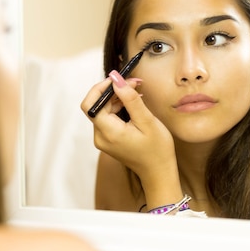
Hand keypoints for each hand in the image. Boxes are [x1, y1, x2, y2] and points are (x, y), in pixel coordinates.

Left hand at [80, 71, 181, 204]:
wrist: (158, 172)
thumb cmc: (157, 149)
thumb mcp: (147, 121)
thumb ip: (130, 98)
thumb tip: (116, 78)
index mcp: (108, 133)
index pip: (91, 104)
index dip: (102, 88)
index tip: (118, 78)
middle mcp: (100, 137)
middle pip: (96, 106)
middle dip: (112, 90)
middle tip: (134, 82)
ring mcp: (103, 139)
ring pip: (102, 110)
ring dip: (117, 98)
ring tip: (136, 90)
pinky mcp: (108, 140)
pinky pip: (108, 118)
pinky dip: (118, 108)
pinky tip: (133, 103)